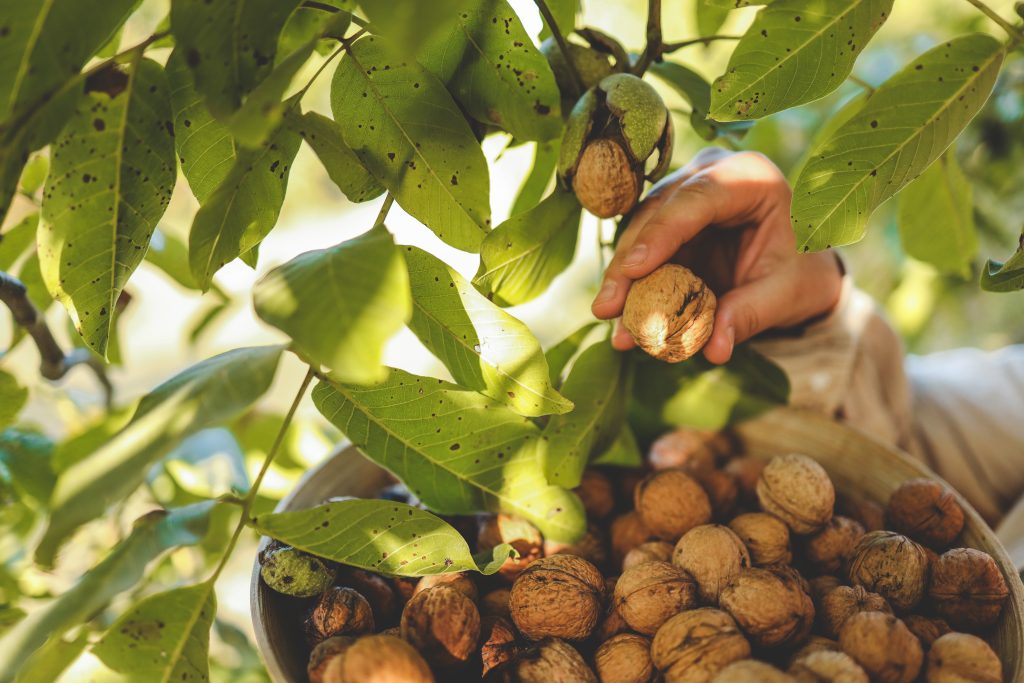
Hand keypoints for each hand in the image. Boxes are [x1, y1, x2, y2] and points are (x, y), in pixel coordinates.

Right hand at [591, 148, 842, 363]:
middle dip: (629, 262)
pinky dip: (631, 283)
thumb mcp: (786, 293)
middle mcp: (710, 175)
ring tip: (609, 316)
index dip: (662, 233)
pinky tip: (620, 316)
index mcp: (750, 177)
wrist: (800, 266)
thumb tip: (714, 349)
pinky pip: (641, 248)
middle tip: (608, 306)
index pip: (698, 198)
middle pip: (658, 213)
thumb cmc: (800, 270)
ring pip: (640, 229)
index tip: (634, 270)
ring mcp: (684, 194)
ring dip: (622, 276)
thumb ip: (751, 314)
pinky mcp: (668, 220)